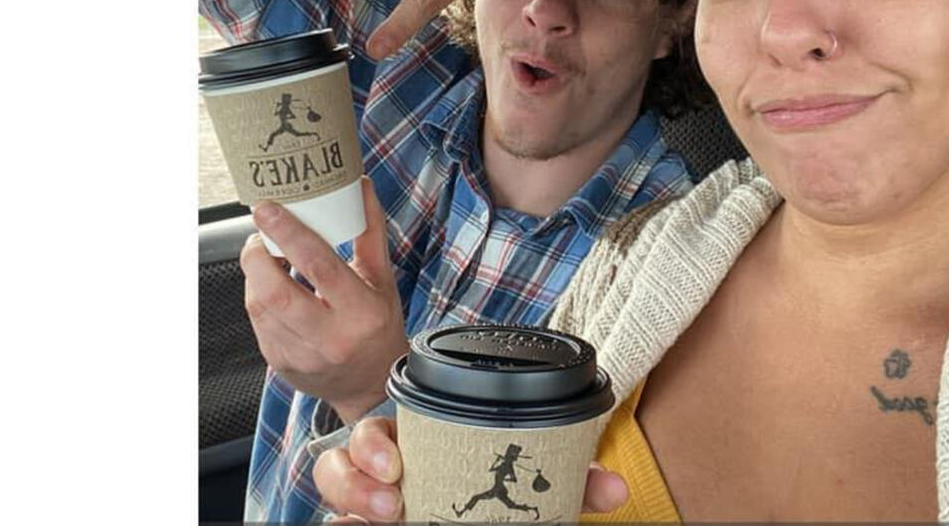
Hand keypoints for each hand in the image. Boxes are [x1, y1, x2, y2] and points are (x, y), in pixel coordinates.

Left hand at [242, 176, 407, 421]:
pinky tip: (272, 287)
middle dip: (257, 255)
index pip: (319, 266)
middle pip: (276, 291)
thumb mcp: (383, 280)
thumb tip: (360, 186)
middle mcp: (331, 337)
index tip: (268, 209)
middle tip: (260, 235)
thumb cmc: (378, 327)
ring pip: (259, 305)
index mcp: (362, 312)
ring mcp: (301, 354)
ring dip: (255, 274)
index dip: (289, 234)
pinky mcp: (280, 363)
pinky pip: (257, 322)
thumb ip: (370, 232)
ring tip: (266, 257)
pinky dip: (258, 296)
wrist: (370, 386)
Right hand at [314, 417, 630, 521]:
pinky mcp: (365, 522)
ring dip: (351, 501)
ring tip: (385, 518)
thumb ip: (568, 480)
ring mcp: (370, 503)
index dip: (373, 444)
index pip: (378, 432)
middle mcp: (385, 471)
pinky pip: (337, 525)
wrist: (483, 509)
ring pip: (333, 492)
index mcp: (418, 443)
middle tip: (393, 500)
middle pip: (340, 460)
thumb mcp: (531, 483)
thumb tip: (615, 489)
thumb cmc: (501, 490)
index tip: (396, 463)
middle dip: (355, 477)